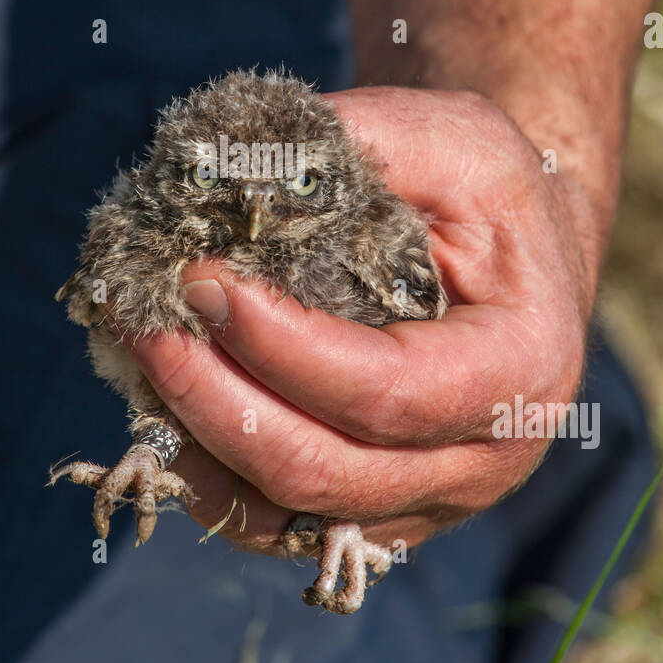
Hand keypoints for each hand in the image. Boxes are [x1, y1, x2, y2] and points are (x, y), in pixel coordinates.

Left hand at [124, 86, 604, 554]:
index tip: (198, 278)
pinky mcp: (376, 511)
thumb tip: (222, 170)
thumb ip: (352, 147)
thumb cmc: (483, 189)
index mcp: (520, 370)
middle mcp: (482, 460)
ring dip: (194, 439)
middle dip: (210, 396)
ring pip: (284, 514)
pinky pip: (273, 525)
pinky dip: (205, 471)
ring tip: (143, 353)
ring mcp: (428, 500)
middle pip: (321, 469)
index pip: (385, 392)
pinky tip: (167, 398)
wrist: (513, 255)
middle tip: (143, 317)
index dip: (278, 346)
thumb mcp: (449, 137)